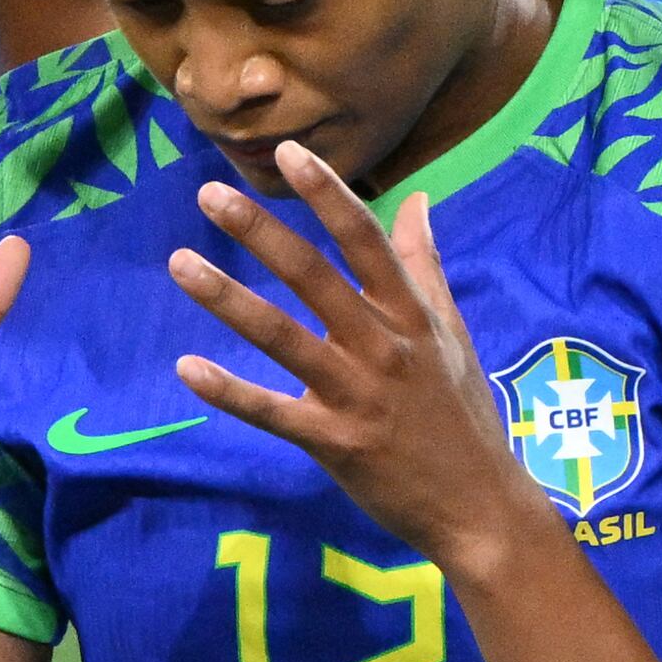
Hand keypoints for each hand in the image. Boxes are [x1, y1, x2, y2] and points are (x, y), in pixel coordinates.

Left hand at [169, 147, 560, 577]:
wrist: (481, 508)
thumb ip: (425, 265)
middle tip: (210, 193)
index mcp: (412, 316)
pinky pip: (273, 412)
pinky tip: (186, 368)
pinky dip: (229, 391)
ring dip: (228, 299)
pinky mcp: (335, 442)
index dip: (328, 195)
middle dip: (261, 232)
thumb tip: (417, 200)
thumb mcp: (452, 335)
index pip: (366, 242)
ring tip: (180, 264)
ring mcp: (358, 396)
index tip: (290, 153)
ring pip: (283, 337)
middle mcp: (384, 348)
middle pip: (314, 277)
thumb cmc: (463, 417)